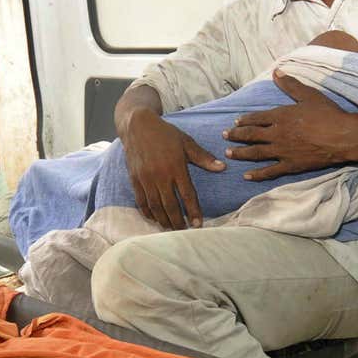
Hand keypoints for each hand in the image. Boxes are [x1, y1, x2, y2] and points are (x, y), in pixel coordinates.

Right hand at [120, 108, 224, 229]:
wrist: (138, 125)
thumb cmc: (165, 134)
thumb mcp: (186, 142)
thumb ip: (203, 157)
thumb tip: (222, 167)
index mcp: (175, 167)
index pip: (187, 194)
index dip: (193, 211)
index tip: (198, 224)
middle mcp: (160, 175)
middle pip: (170, 205)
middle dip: (178, 221)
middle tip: (184, 231)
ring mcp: (145, 178)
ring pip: (155, 206)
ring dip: (163, 220)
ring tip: (170, 228)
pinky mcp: (135, 179)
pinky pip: (141, 201)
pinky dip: (148, 212)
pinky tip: (154, 218)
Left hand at [222, 70, 357, 180]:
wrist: (343, 137)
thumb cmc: (328, 114)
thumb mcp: (308, 95)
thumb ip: (290, 84)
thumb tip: (275, 71)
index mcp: (280, 116)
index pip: (256, 117)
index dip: (244, 119)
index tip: (235, 121)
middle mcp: (277, 134)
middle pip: (251, 135)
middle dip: (236, 135)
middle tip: (225, 136)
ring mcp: (282, 151)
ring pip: (255, 153)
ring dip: (241, 153)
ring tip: (229, 154)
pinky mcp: (290, 165)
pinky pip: (270, 171)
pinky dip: (257, 174)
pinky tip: (246, 176)